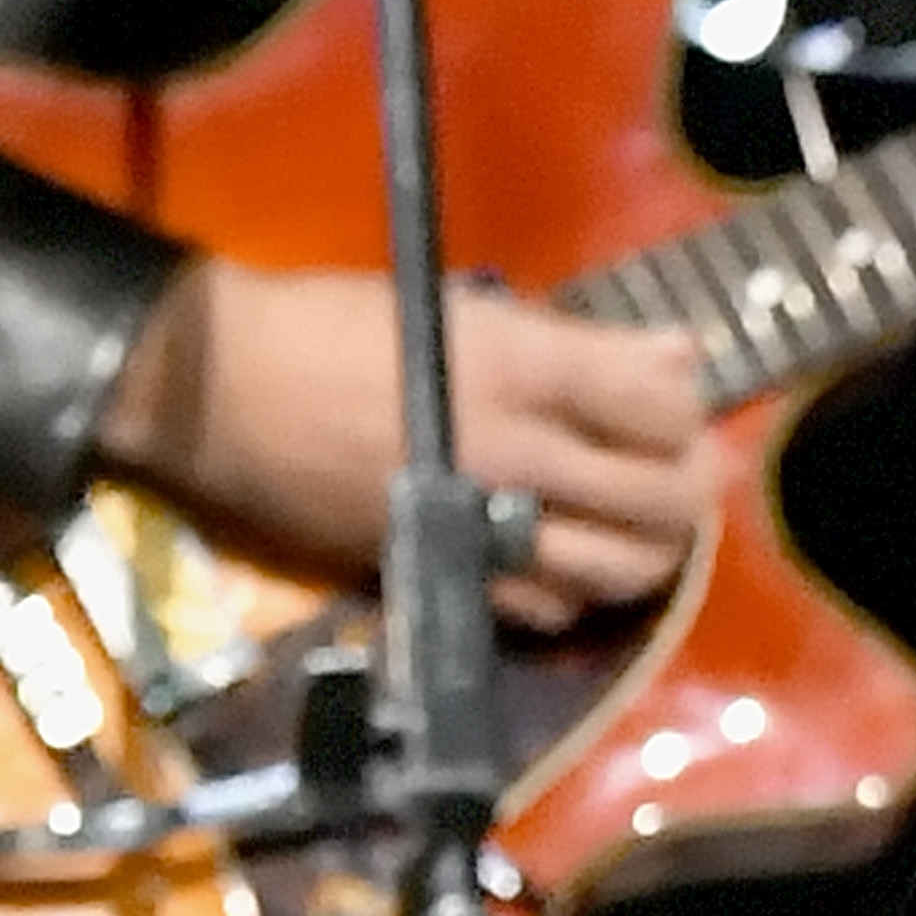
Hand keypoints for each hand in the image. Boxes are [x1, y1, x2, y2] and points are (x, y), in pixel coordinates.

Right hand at [94, 260, 712, 633]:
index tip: (678, 406)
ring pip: (615, 568)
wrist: (224, 390)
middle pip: (658, 495)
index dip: (686, 410)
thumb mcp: (462, 308)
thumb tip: (679, 357)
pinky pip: (541, 608)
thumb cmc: (340, 324)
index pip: (657, 404)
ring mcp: (476, 523)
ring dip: (650, 549)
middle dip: (691, 486)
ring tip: (645, 526)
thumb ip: (578, 343)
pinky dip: (573, 591)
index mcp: (521, 368)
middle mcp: (511, 453)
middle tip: (686, 473)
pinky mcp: (436, 573)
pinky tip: (568, 561)